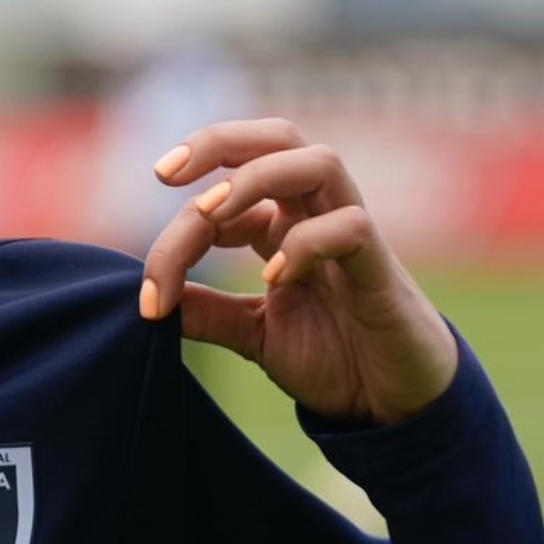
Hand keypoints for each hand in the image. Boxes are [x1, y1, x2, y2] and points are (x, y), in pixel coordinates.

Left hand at [141, 119, 459, 425]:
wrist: (395, 405)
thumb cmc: (336, 359)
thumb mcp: (255, 336)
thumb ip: (209, 314)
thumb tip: (149, 301)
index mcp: (284, 226)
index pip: (223, 196)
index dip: (176, 234)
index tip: (149, 294)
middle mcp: (317, 216)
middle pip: (277, 138)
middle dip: (218, 141)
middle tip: (165, 173)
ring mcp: (353, 234)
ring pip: (318, 161)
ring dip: (256, 177)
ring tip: (212, 215)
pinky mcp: (381, 268)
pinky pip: (351, 225)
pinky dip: (307, 241)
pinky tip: (274, 279)